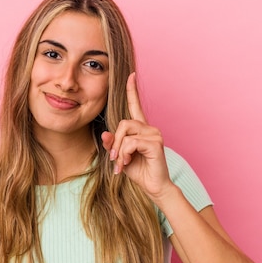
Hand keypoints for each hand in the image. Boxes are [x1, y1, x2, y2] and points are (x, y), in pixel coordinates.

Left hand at [101, 72, 173, 199]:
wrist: (154, 187)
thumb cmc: (138, 171)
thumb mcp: (120, 157)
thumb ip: (112, 145)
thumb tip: (105, 134)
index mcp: (141, 129)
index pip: (135, 106)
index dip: (132, 91)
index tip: (130, 75)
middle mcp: (149, 128)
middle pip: (123, 123)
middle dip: (115, 142)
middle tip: (114, 159)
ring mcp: (154, 134)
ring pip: (126, 132)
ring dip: (119, 149)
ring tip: (121, 163)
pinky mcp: (155, 142)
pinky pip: (132, 142)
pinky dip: (126, 153)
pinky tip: (128, 162)